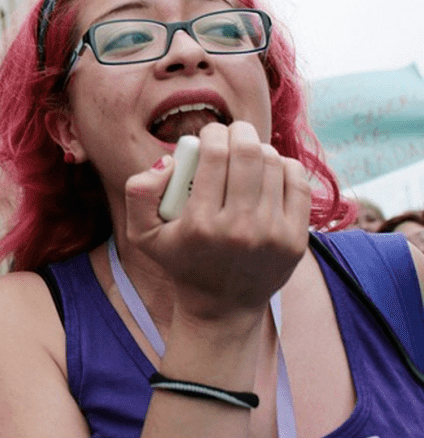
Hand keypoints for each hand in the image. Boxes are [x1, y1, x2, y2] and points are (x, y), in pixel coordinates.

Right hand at [124, 121, 311, 321]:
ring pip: (274, 164)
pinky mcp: (296, 240)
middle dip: (239, 132)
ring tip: (248, 154)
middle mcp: (239, 230)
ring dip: (260, 149)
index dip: (212, 133)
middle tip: (231, 133)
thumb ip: (139, 192)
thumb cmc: (181, 261)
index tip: (208, 134)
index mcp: (200, 225)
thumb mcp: (142, 234)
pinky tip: (270, 170)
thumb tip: (168, 162)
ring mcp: (272, 236)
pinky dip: (285, 167)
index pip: (214, 156)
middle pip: (249, 154)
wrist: (222, 306)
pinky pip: (298, 183)